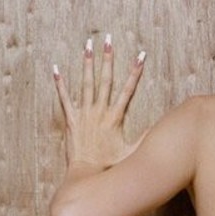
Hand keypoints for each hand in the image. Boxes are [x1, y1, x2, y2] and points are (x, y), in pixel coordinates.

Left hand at [53, 34, 146, 168]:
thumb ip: (143, 140)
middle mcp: (100, 112)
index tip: (140, 56)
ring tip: (88, 46)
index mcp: (114, 118)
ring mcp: (84, 114)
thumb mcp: (130, 153)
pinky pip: (64, 99)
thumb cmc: (108, 166)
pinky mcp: (71, 120)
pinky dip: (60, 84)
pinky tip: (56, 70)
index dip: (134, 73)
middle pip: (105, 80)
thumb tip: (158, 130)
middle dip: (108, 60)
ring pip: (86, 84)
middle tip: (109, 41)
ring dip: (87, 64)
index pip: (127, 91)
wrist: (86, 173)